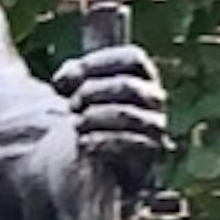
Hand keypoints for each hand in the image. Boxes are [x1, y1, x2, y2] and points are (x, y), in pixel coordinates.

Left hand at [57, 43, 166, 194]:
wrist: (103, 162)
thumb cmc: (94, 115)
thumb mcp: (81, 87)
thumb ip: (74, 73)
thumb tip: (64, 79)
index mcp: (144, 76)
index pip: (134, 58)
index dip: (98, 63)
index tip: (65, 79)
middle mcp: (155, 99)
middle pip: (128, 86)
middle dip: (91, 92)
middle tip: (71, 105)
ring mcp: (155, 127)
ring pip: (128, 115)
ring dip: (94, 118)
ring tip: (75, 125)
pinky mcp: (150, 155)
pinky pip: (132, 145)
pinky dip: (102, 141)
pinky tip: (83, 143)